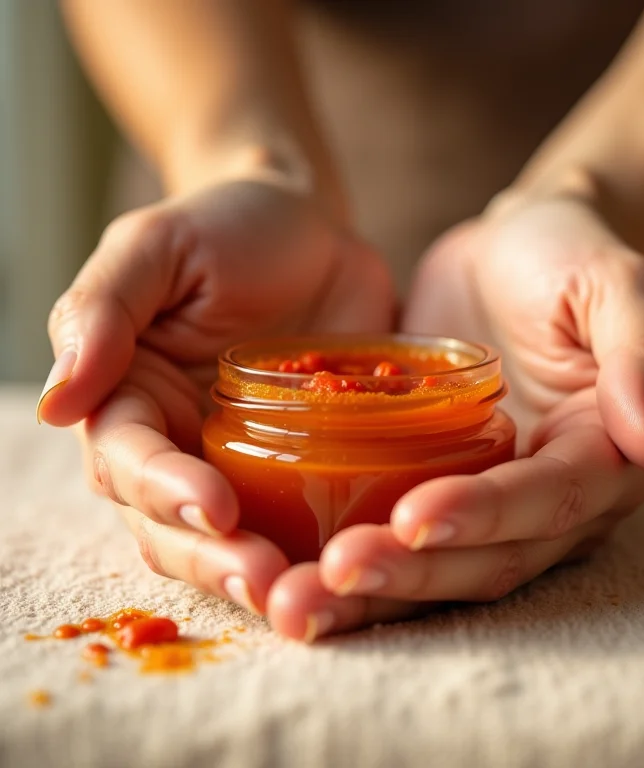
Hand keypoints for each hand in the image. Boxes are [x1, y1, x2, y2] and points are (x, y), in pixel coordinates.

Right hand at [40, 178, 394, 612]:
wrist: (309, 229)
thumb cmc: (226, 227)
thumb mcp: (157, 248)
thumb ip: (103, 311)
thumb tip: (58, 401)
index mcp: (132, 399)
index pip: (130, 462)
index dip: (166, 493)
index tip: (217, 510)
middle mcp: (182, 444)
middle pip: (177, 527)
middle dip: (216, 560)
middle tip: (269, 584)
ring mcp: (248, 462)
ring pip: (239, 539)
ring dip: (265, 574)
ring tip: (308, 598)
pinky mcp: (310, 463)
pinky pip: (313, 514)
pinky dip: (327, 545)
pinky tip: (360, 563)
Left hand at [267, 193, 643, 640]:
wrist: (512, 246)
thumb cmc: (567, 255)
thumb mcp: (613, 284)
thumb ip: (639, 356)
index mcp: (600, 457)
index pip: (544, 502)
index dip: (482, 516)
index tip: (413, 519)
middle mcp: (548, 498)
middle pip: (485, 559)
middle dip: (409, 576)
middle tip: (328, 581)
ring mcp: (487, 496)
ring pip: (435, 566)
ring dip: (370, 591)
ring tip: (294, 601)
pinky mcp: (434, 481)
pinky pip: (395, 532)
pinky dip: (349, 551)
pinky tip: (290, 567)